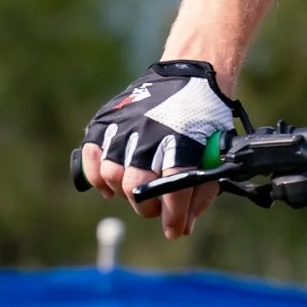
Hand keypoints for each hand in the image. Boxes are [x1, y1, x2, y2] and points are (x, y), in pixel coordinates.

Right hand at [78, 60, 243, 238]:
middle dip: (148, 208)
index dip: (173, 217)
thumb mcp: (215, 153)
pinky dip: (96, 176)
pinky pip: (91, 155)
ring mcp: (126, 125)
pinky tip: (110, 186)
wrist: (193, 75)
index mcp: (184, 140)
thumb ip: (202, 192)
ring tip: (137, 195)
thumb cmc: (206, 120)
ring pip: (112, 174)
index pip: (174, 189)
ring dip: (123, 193)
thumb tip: (182, 227)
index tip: (174, 230)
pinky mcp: (108, 120)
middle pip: (137, 186)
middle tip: (156, 209)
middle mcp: (152, 132)